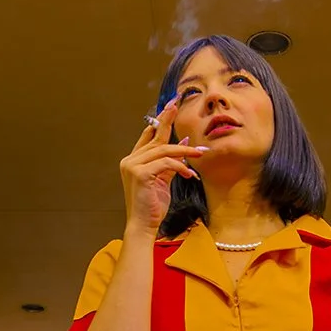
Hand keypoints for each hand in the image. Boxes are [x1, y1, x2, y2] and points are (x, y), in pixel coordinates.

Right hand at [120, 102, 202, 236]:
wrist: (143, 225)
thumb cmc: (153, 205)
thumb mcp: (163, 180)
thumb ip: (170, 162)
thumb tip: (183, 143)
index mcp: (133, 161)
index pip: (147, 136)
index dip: (159, 121)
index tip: (170, 107)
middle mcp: (130, 160)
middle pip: (154, 138)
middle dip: (168, 121)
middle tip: (177, 105)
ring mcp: (133, 166)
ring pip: (162, 149)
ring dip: (184, 151)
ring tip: (200, 153)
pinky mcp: (141, 173)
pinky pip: (166, 163)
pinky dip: (180, 166)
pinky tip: (189, 174)